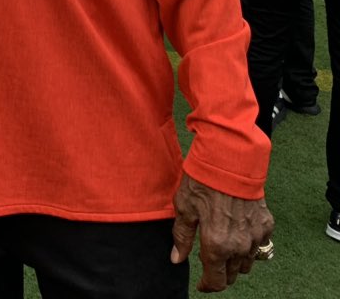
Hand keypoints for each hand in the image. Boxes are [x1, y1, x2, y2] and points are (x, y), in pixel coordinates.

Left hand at [171, 173, 273, 292]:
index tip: (201, 283)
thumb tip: (176, 259)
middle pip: (233, 275)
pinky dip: (249, 245)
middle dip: (220, 272)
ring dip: (235, 261)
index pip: (216, 282)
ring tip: (223, 245)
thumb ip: (182, 237)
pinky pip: (259, 245)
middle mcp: (239, 246)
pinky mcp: (266, 224)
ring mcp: (256, 236)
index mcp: (217, 245)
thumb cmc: (203, 179)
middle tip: (208, 259)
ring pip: (247, 263)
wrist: (230, 157)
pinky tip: (238, 231)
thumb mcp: (184, 207)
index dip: (207, 286)